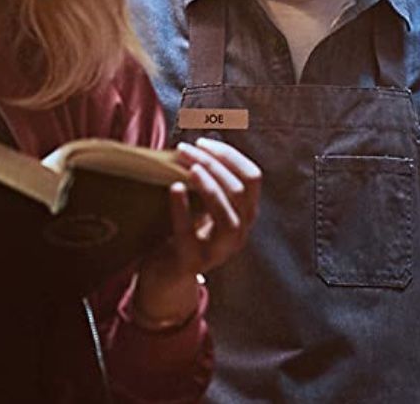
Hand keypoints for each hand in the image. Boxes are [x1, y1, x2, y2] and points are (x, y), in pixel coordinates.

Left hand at [133, 139, 260, 322]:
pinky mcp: (194, 263)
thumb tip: (195, 144)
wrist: (166, 277)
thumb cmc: (184, 233)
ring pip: (227, 215)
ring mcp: (220, 251)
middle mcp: (240, 233)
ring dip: (208, 186)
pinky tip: (173, 189)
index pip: (252, 177)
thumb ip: (207, 183)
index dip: (230, 155)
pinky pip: (190, 235)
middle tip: (185, 150)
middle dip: (213, 164)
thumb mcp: (203, 206)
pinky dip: (182, 210)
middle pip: (239, 191)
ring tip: (188, 168)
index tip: (203, 142)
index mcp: (245, 214)